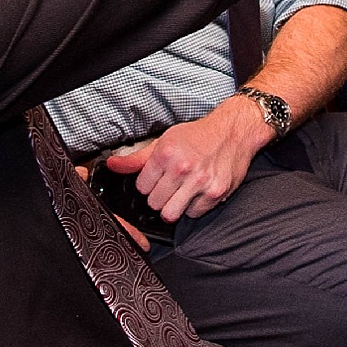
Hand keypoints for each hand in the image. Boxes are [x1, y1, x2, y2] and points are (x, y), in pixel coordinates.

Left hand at [104, 98, 270, 222]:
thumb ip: (138, 158)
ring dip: (173, 207)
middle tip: (170, 187)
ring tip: (180, 194)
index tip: (156, 179)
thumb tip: (113, 165)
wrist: (233, 132)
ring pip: (171, 214)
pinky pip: (194, 213)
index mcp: (165, 153)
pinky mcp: (215, 193)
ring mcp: (199, 182)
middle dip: (159, 197)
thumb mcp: (165, 141)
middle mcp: (181, 168)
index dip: (148, 185)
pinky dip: (194, 207)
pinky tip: (197, 193)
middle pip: (154, 203)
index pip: (141, 187)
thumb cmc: (198, 136)